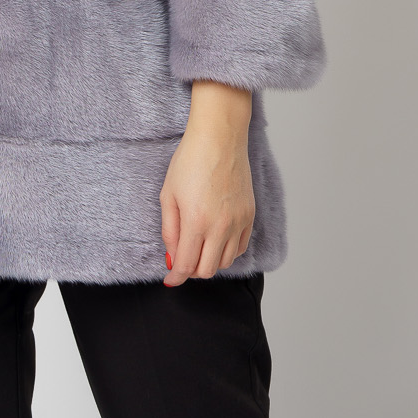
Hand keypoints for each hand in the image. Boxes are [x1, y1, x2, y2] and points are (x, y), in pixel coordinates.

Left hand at [159, 82, 254, 282]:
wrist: (219, 138)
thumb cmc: (190, 160)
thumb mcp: (168, 195)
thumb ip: (169, 230)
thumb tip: (172, 257)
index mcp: (196, 222)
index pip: (186, 265)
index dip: (176, 277)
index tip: (170, 280)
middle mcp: (221, 226)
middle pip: (207, 270)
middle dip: (191, 271)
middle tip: (182, 259)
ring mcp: (238, 222)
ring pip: (226, 262)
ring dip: (210, 261)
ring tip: (198, 246)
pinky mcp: (250, 215)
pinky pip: (240, 247)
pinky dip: (227, 251)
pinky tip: (216, 239)